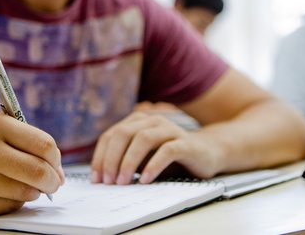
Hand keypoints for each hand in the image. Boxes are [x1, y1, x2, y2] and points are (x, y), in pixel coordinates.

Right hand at [0, 112, 63, 217]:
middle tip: (54, 183)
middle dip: (53, 180)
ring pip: (27, 192)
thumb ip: (30, 143)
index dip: (57, 159)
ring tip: (24, 184)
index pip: (44, 144)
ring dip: (34, 191)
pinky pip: (11, 206)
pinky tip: (2, 192)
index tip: (57, 166)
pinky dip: (15, 201)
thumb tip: (58, 172)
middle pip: (38, 171)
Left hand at [90, 112, 221, 184]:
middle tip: (108, 182)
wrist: (208, 152)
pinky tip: (145, 180)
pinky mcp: (185, 143)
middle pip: (122, 134)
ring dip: (128, 162)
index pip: (110, 135)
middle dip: (111, 159)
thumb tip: (103, 177)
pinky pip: (166, 151)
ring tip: (123, 182)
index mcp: (138, 122)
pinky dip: (153, 166)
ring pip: (142, 139)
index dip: (100, 157)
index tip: (96, 179)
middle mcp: (152, 121)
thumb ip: (127, 158)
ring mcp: (169, 130)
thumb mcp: (145, 156)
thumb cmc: (171, 156)